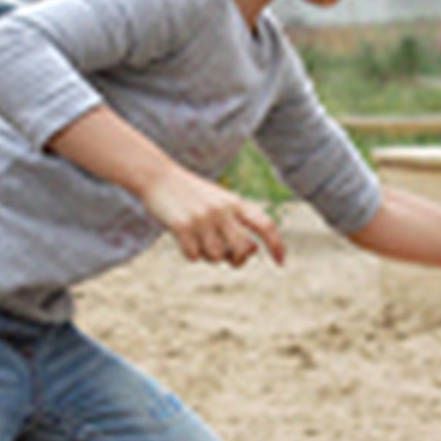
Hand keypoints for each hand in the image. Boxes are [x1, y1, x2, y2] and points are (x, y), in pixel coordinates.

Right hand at [142, 165, 284, 267]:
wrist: (158, 178)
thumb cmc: (193, 196)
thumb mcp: (221, 202)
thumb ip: (237, 224)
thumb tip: (251, 251)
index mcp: (236, 202)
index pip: (265, 224)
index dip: (277, 244)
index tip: (281, 263)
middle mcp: (222, 210)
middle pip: (243, 248)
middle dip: (238, 259)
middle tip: (228, 256)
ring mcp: (202, 218)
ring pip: (217, 256)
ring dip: (209, 256)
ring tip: (199, 240)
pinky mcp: (182, 226)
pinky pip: (194, 256)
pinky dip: (190, 254)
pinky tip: (183, 239)